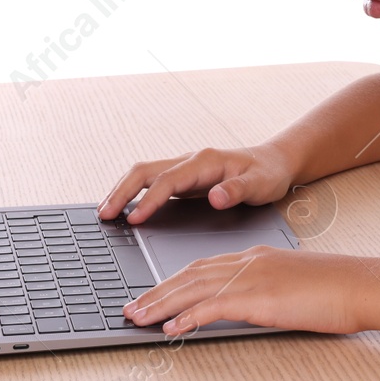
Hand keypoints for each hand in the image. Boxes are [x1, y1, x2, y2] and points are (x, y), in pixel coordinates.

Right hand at [98, 143, 293, 223]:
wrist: (275, 162)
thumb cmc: (268, 173)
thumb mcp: (261, 184)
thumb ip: (238, 190)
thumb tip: (216, 197)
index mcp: (205, 162)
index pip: (168, 181)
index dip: (149, 200)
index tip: (134, 218)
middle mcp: (190, 162)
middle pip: (145, 172)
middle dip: (122, 192)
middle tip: (105, 215)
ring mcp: (184, 169)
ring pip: (144, 175)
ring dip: (122, 191)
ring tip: (105, 213)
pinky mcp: (183, 179)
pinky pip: (151, 183)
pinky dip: (133, 193)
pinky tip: (125, 209)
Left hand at [123, 245, 367, 335]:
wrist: (360, 285)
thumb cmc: (337, 289)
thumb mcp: (294, 285)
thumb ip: (266, 292)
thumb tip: (247, 309)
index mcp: (256, 257)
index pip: (202, 266)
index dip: (173, 281)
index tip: (152, 294)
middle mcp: (248, 262)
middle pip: (189, 274)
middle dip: (156, 292)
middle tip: (131, 307)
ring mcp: (252, 277)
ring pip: (193, 288)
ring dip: (160, 304)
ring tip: (138, 318)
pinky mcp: (258, 297)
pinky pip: (212, 306)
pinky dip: (187, 317)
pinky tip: (171, 328)